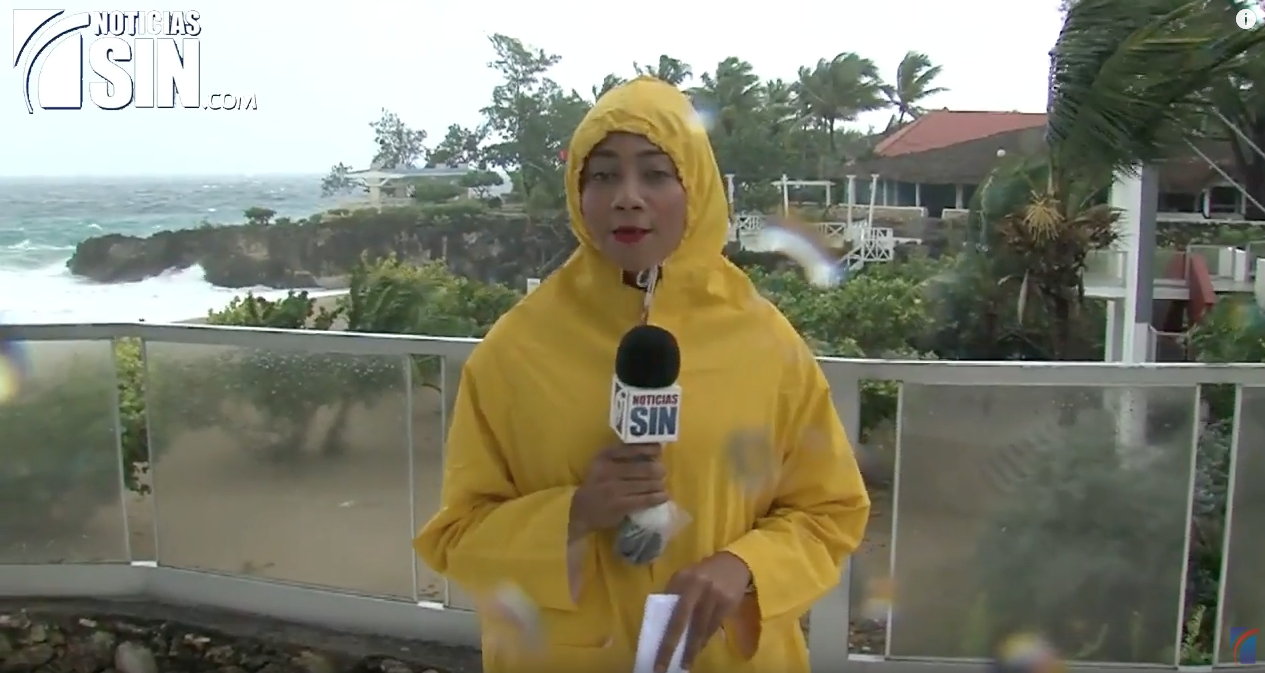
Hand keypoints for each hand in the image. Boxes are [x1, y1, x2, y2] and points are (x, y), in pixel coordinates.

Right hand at [569, 443, 667, 538]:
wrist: (580, 511)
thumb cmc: (596, 485)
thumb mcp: (601, 466)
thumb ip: (620, 457)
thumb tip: (650, 451)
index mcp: (603, 457)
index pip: (629, 449)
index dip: (647, 448)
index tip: (659, 450)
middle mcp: (608, 471)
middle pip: (641, 468)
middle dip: (656, 470)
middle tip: (663, 472)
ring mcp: (614, 489)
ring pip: (645, 484)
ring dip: (658, 485)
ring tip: (662, 486)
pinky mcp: (619, 505)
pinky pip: (644, 500)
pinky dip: (656, 498)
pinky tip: (663, 497)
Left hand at [656, 551, 751, 671]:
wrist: (735, 563)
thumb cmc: (704, 573)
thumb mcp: (686, 577)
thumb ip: (674, 594)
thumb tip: (660, 622)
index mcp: (681, 578)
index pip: (666, 605)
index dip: (659, 625)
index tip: (652, 648)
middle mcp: (696, 585)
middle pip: (680, 620)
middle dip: (670, 645)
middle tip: (662, 667)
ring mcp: (713, 595)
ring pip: (699, 628)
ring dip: (691, 648)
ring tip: (684, 664)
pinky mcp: (727, 603)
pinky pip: (713, 627)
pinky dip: (704, 640)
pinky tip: (698, 649)